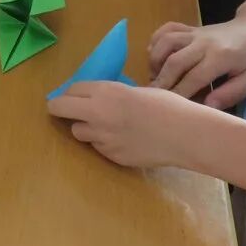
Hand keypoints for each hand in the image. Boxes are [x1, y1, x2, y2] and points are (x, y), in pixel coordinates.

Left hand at [47, 82, 201, 167]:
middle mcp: (97, 113)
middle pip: (59, 108)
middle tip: (62, 110)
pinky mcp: (111, 156)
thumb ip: (111, 95)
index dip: (70, 93)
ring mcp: (103, 137)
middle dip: (59, 108)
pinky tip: (123, 141)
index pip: (71, 90)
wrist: (185, 134)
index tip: (71, 96)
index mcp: (105, 92)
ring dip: (85, 128)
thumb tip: (95, 98)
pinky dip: (104, 143)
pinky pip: (98, 147)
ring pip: (78, 132)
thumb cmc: (167, 106)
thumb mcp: (134, 91)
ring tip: (105, 127)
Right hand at [148, 8, 245, 108]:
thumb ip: (230, 94)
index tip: (170, 109)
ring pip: (166, 42)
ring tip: (155, 77)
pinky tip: (155, 55)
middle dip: (162, 82)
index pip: (193, 78)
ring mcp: (194, 33)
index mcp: (220, 57)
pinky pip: (167, 29)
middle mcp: (203, 43)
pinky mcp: (190, 28)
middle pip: (174, 61)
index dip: (179, 94)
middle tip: (153, 98)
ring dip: (155, 61)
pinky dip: (156, 41)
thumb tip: (206, 107)